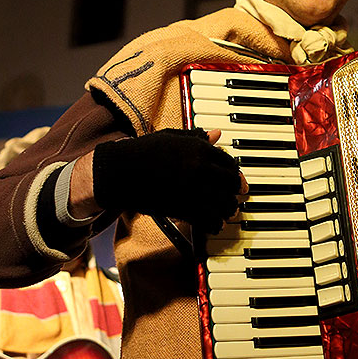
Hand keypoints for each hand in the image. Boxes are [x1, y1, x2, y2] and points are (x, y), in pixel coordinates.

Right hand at [92, 128, 245, 233]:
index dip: (235, 173)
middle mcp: (199, 167)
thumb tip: (216, 134)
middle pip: (231, 183)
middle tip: (237, 196)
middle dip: (236, 191)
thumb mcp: (171, 138)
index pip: (229, 162)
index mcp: (198, 148)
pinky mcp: (184, 208)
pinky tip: (215, 224)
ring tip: (229, 212)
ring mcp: (193, 189)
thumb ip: (196, 137)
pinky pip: (210, 220)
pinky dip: (216, 224)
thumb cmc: (143, 151)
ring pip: (224, 204)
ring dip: (229, 210)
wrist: (120, 171)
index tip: (235, 179)